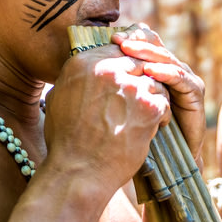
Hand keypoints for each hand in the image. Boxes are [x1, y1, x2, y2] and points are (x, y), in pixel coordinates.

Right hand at [43, 41, 169, 190]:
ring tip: (147, 113)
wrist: (77, 172)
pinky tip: (154, 126)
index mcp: (82, 63)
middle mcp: (107, 69)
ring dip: (152, 96)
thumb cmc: (64, 141)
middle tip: (142, 96)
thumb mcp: (58, 98)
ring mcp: (129, 87)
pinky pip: (163, 102)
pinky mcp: (148, 106)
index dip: (124, 62)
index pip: (114, 49)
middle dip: (140, 78)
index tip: (129, 76)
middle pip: (136, 62)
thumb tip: (84, 70)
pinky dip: (161, 115)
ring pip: (153, 80)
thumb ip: (75, 78)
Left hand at [112, 25, 206, 159]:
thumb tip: (84, 63)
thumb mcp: (116, 105)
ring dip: (147, 53)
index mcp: (152, 68)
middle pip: (154, 46)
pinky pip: (179, 77)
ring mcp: (184, 78)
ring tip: (129, 50)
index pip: (143, 44)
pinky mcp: (194, 92)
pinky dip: (164, 72)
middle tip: (118, 39)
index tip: (110, 38)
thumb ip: (106, 85)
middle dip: (135, 42)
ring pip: (165, 58)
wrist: (165, 162)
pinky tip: (149, 71)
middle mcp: (169, 69)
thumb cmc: (132, 135)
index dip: (128, 38)